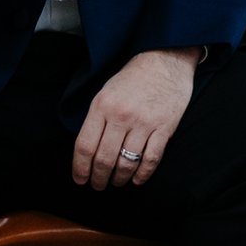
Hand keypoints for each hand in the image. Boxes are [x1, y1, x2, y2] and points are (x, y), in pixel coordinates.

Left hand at [72, 48, 197, 189]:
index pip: (84, 146)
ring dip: (119, 179)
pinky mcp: (164, 127)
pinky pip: (151, 159)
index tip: (80, 179)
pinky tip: (137, 180)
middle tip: (98, 185)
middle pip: (104, 159)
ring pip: (126, 163)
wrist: (165, 60)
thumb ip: (96, 119)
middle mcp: (121, 115)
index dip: (80, 168)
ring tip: (116, 182)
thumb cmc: (133, 78)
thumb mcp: (106, 92)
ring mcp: (144, 122)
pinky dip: (142, 175)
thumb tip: (87, 152)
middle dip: (98, 178)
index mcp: (102, 106)